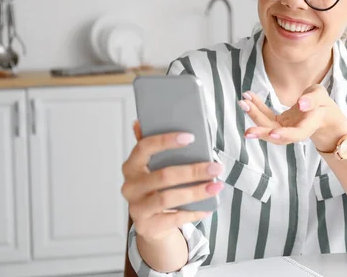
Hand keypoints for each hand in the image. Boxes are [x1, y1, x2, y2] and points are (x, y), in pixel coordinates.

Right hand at [121, 121, 224, 241]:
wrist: (151, 223)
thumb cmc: (156, 187)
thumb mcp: (152, 166)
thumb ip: (150, 146)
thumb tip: (140, 121)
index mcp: (131, 166)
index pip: (144, 148)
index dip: (166, 141)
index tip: (191, 137)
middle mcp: (130, 186)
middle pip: (163, 176)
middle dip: (193, 171)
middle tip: (216, 167)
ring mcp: (137, 208)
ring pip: (168, 198)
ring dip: (196, 192)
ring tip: (216, 186)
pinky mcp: (147, 226)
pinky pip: (174, 218)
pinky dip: (193, 211)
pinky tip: (209, 206)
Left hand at [239, 85, 346, 150]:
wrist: (322, 115)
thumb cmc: (323, 104)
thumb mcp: (322, 97)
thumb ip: (313, 99)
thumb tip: (301, 103)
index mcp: (309, 126)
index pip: (297, 134)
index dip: (285, 134)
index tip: (273, 132)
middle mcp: (294, 130)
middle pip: (277, 134)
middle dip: (262, 130)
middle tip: (247, 130)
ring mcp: (285, 128)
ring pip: (268, 126)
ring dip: (255, 116)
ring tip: (243, 102)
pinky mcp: (278, 123)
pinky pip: (266, 117)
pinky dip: (257, 108)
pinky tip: (248, 97)